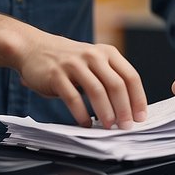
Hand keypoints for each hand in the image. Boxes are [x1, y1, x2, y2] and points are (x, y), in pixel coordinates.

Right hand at [15, 34, 147, 129]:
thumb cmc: (68, 61)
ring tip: (108, 126)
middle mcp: (93, 55)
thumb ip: (109, 78)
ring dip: (105, 112)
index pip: (130, 76)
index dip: (138, 98)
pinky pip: (73, 98)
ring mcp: (74, 64)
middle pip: (116, 85)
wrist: (33, 48)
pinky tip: (85, 123)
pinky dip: (81, 114)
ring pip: (97, 91)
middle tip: (125, 126)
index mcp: (107, 53)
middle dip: (124, 109)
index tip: (140, 117)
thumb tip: (129, 110)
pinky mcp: (56, 75)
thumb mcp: (93, 62)